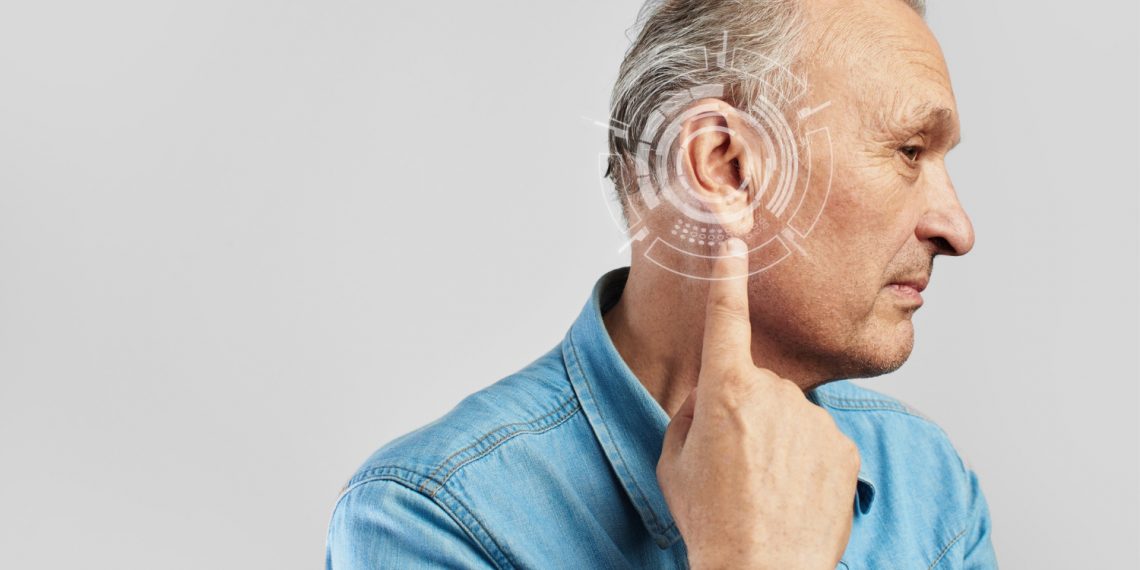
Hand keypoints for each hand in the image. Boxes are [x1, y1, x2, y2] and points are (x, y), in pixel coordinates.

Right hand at [656, 238, 860, 569]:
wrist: (764, 569)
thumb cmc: (712, 520)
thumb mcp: (674, 462)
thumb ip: (691, 415)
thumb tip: (711, 399)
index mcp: (725, 390)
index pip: (725, 318)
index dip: (726, 277)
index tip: (732, 241)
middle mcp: (775, 393)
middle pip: (758, 386)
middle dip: (746, 414)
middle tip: (733, 464)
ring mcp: (815, 418)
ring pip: (791, 416)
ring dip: (778, 441)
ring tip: (764, 488)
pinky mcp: (844, 445)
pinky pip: (819, 440)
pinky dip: (806, 462)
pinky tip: (792, 495)